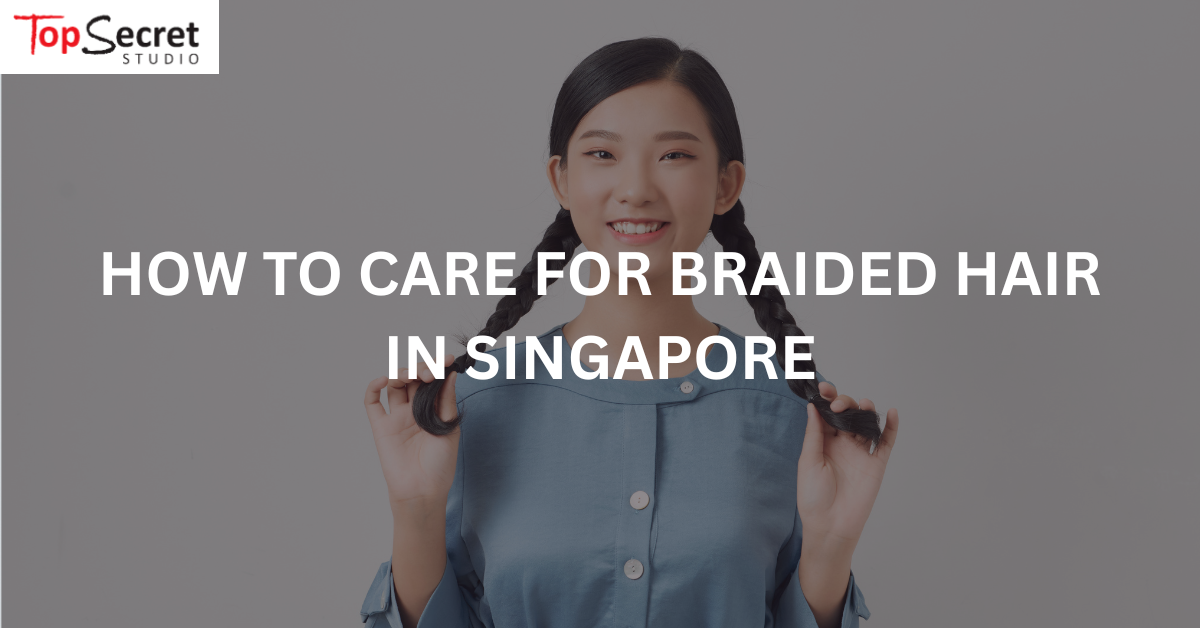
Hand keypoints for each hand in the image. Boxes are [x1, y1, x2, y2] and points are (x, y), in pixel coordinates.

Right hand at [364, 354, 460, 512]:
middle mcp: (414, 409)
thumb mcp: (449, 428)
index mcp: (433, 409)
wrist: (422, 491)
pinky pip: (372, 402)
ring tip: (412, 376)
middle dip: (421, 368)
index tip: (446, 360)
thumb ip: (446, 401)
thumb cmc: (440, 465)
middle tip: (430, 373)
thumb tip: (450, 374)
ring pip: (394, 384)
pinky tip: (384, 380)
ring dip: (402, 373)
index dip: (437, 367)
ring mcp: (397, 417)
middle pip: (413, 378)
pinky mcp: (381, 426)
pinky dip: (374, 387)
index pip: (433, 380)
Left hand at [796, 381, 898, 544]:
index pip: (827, 414)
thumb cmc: (813, 497)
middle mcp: (843, 444)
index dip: (827, 400)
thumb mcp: (808, 462)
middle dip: (844, 403)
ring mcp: (861, 453)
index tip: (823, 390)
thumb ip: (814, 434)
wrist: (830, 526)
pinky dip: (891, 427)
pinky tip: (892, 413)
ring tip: (859, 407)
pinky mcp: (876, 464)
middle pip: (848, 414)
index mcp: (823, 442)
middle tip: (837, 406)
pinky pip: (886, 442)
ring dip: (865, 410)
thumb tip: (813, 407)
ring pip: (867, 423)